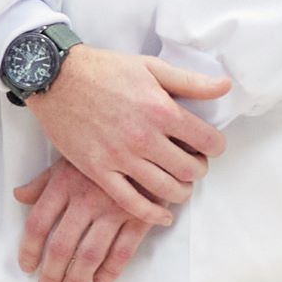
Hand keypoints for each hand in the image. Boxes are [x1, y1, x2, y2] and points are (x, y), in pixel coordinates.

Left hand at [15, 157, 153, 281]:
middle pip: (61, 247)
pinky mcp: (139, 217)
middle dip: (51, 275)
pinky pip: (122, 252)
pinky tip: (100, 281)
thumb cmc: (106, 148)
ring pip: (90, 255)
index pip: (38, 223)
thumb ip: (44, 181)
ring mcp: (114, 209)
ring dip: (77, 280)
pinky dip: (110, 271)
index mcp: (64, 183)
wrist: (150, 140)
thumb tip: (20, 196)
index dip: (29, 250)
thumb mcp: (70, 158)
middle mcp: (86, 199)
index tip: (27, 266)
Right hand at [28, 43, 230, 225]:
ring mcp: (121, 158)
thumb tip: (225, 87)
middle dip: (199, 169)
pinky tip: (162, 215)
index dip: (215, 146)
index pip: (208, 141)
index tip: (210, 145)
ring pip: (166, 190)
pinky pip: (132, 203)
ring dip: (181, 191)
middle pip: (191, 170)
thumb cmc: (104, 69)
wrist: (56, 78)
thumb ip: (190, 82)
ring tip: (180, 184)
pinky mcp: (99, 171)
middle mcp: (145, 138)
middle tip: (193, 164)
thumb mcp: (151, 67)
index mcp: (162, 110)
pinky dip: (152, 214)